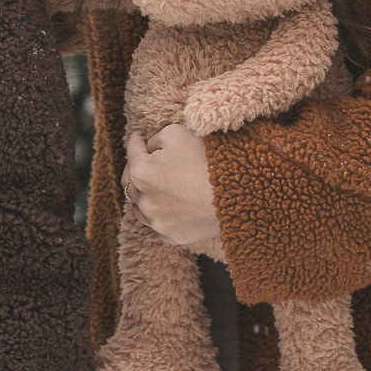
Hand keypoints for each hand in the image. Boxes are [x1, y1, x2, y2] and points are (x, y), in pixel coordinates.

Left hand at [123, 126, 220, 247]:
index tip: (139, 137)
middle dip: (136, 168)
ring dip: (145, 195)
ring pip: (140, 207)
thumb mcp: (175, 133)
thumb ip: (154, 138)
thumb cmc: (206, 159)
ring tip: (155, 187)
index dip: (136, 141)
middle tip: (145, 160)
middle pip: (131, 182)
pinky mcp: (173, 237)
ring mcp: (158, 222)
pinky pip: (159, 225)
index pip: (132, 152)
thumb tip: (148, 147)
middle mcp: (144, 201)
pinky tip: (170, 207)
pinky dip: (161, 215)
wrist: (238, 192)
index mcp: (141, 174)